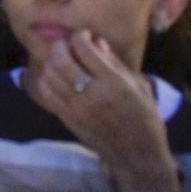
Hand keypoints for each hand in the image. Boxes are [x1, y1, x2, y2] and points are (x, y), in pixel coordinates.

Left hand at [30, 30, 181, 191]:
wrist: (137, 155)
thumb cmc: (144, 118)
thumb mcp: (140, 87)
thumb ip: (115, 63)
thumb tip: (96, 41)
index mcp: (115, 83)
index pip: (85, 48)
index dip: (80, 36)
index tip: (85, 36)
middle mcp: (92, 93)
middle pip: (61, 59)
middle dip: (60, 45)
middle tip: (67, 45)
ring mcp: (76, 107)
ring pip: (49, 74)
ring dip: (51, 61)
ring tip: (60, 59)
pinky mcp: (67, 118)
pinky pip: (46, 93)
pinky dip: (45, 79)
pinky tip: (54, 77)